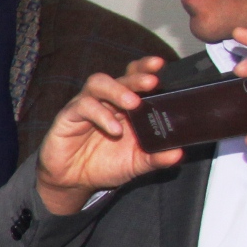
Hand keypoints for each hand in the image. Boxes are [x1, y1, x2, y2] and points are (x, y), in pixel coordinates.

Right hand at [35, 55, 172, 214]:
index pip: (135, 77)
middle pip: (121, 77)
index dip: (145, 68)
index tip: (161, 65)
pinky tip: (114, 129)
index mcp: (125, 107)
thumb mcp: (136, 163)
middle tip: (153, 82)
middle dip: (137, 77)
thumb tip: (177, 154)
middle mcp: (107, 101)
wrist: (73, 182)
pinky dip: (101, 115)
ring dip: (117, 90)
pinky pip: (83, 106)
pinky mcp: (68, 116)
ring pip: (98, 83)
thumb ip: (156, 158)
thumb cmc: (104, 165)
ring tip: (133, 103)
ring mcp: (86, 106)